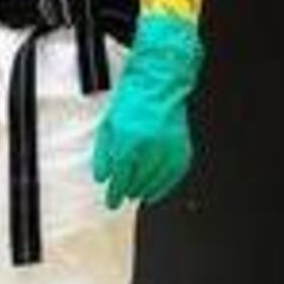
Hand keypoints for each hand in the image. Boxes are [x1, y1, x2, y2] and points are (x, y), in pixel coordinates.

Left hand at [89, 11, 201, 207]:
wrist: (160, 81)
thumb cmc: (133, 99)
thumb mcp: (108, 124)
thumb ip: (103, 153)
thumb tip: (102, 176)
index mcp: (129, 140)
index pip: (120, 177)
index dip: (114, 194)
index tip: (112, 202)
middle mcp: (150, 147)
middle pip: (137, 183)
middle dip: (128, 191)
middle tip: (122, 195)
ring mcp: (169, 149)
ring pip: (156, 183)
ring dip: (144, 191)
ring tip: (136, 193)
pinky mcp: (182, 149)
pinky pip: (173, 176)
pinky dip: (164, 185)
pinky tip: (155, 189)